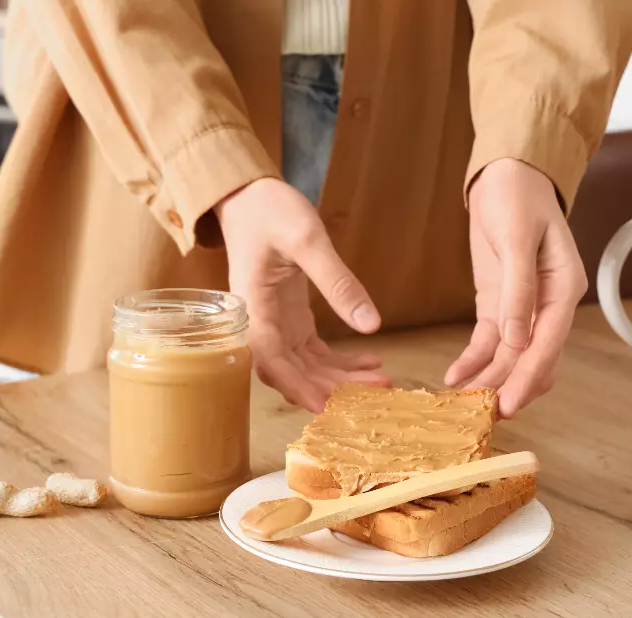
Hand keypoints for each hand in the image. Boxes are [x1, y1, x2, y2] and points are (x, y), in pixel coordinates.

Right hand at [216, 178, 389, 412]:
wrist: (250, 198)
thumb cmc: (270, 212)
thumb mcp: (307, 240)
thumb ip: (338, 282)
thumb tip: (371, 325)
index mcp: (253, 305)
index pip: (269, 357)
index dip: (295, 385)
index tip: (325, 406)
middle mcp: (260, 322)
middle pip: (292, 370)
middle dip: (333, 387)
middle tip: (376, 391)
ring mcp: (276, 323)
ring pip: (306, 366)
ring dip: (341, 378)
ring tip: (381, 381)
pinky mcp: (290, 319)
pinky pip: (314, 352)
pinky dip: (341, 361)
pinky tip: (371, 362)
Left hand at [445, 159, 587, 417]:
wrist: (506, 173)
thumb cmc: (517, 197)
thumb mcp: (518, 239)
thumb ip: (518, 291)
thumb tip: (517, 341)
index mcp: (564, 289)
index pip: (549, 344)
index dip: (528, 378)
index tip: (509, 405)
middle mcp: (549, 305)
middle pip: (533, 359)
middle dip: (508, 387)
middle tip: (480, 414)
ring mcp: (524, 307)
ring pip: (511, 357)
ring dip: (490, 380)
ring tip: (462, 402)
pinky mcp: (500, 304)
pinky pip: (489, 342)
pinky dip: (475, 361)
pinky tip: (455, 376)